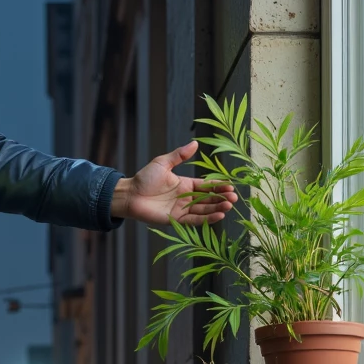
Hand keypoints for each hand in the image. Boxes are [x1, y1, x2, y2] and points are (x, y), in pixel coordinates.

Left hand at [111, 142, 236, 225]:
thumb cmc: (144, 178)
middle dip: (222, 198)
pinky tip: (219, 215)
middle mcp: (186, 197)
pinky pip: (195, 220)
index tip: (231, 186)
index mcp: (185, 184)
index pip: (206, 185)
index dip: (219, 186)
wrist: (130, 195)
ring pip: (204, 210)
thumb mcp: (163, 163)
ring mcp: (182, 209)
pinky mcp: (177, 220)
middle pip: (209, 199)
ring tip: (229, 206)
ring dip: (217, 208)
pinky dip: (207, 218)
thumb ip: (179, 155)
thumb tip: (195, 143)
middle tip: (234, 198)